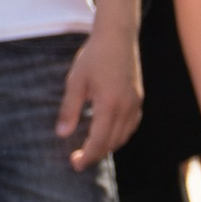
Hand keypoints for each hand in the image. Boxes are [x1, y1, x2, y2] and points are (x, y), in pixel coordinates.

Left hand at [56, 25, 142, 171]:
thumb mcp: (75, 82)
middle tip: (77, 161)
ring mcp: (135, 103)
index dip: (87, 156)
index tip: (74, 164)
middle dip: (96, 154)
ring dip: (108, 146)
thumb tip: (62, 134)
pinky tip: (107, 134)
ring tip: (90, 149)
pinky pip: (131, 125)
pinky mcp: (138, 98)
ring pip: (124, 135)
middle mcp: (127, 107)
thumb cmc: (94, 57)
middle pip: (113, 142)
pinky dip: (119, 135)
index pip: (99, 140)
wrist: (117, 37)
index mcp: (110, 104)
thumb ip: (70, 109)